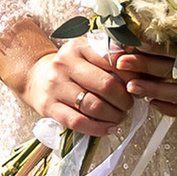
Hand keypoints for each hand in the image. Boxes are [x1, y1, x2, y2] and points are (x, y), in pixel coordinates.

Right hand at [19, 35, 138, 140]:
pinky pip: (78, 122)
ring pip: (93, 106)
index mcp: (79, 46)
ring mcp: (55, 86)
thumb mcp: (88, 53)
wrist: (36, 78)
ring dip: (114, 115)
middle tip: (129, 104)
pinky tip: (109, 129)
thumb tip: (140, 71)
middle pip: (106, 85)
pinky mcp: (49, 107)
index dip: (130, 76)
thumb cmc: (71, 67)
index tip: (136, 84)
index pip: (113, 60)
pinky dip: (98, 128)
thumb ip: (111, 57)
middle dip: (124, 99)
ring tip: (120, 116)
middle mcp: (65, 63)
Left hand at [107, 41, 176, 119]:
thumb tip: (153, 24)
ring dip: (154, 90)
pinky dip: (172, 109)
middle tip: (121, 63)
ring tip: (131, 87)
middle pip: (174, 70)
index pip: (175, 49)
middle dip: (145, 67)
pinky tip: (154, 105)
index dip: (151, 49)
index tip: (129, 46)